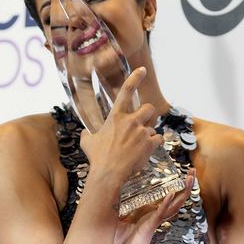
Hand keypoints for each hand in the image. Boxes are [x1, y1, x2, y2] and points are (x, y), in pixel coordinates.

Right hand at [79, 67, 162, 185]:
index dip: (135, 78)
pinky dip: (154, 144)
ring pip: (153, 127)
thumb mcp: (87, 142)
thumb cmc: (97, 158)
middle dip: (148, 115)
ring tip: (139, 145)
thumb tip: (85, 133)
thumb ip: (88, 134)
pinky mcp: (150, 144)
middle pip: (149, 109)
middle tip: (143, 124)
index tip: (142, 70)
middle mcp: (131, 121)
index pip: (126, 91)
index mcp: (116, 116)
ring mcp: (142, 132)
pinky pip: (158, 139)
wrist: (109, 173)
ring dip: (149, 134)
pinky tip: (146, 151)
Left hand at [112, 170, 195, 243]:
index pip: (168, 198)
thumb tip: (111, 194)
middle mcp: (155, 216)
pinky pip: (159, 213)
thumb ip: (119, 208)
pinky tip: (171, 194)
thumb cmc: (120, 243)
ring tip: (190, 179)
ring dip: (182, 191)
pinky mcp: (149, 226)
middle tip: (193, 172)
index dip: (177, 187)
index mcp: (150, 214)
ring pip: (173, 204)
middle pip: (176, 199)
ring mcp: (153, 221)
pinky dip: (165, 203)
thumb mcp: (119, 219)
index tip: (183, 175)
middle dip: (186, 186)